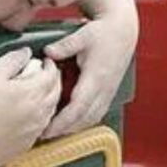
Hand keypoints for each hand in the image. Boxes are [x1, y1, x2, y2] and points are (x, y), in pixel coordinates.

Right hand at [0, 47, 61, 166]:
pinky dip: (42, 115)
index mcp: (33, 92)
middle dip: (54, 80)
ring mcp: (35, 130)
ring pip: (51, 110)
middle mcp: (39, 111)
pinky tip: (30, 113)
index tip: (46, 61)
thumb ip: (12, 60)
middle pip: (56, 92)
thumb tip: (26, 53)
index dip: (50, 65)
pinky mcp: (27, 143)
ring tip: (40, 91)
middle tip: (46, 74)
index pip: (51, 75)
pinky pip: (41, 126)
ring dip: (50, 98)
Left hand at [42, 13, 136, 138]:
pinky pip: (96, 114)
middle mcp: (104, 89)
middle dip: (64, 130)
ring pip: (91, 119)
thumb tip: (48, 53)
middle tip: (43, 135)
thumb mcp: (82, 35)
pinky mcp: (109, 93)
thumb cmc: (103, 33)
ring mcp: (108, 93)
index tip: (47, 130)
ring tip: (54, 131)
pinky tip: (70, 122)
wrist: (123, 31)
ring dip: (73, 127)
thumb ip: (65, 46)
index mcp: (96, 78)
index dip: (62, 122)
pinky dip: (83, 121)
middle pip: (84, 119)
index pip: (78, 107)